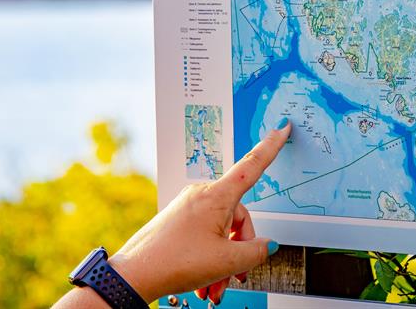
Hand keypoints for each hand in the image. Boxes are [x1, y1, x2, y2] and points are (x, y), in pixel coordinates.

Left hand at [110, 118, 290, 304]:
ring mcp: (188, 206)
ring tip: (215, 286)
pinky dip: (209, 258)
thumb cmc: (173, 261)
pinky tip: (204, 281)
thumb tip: (266, 245)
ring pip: (221, 231)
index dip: (270, 147)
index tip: (281, 129)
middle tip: (235, 275)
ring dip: (223, 261)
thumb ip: (255, 251)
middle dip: (240, 249)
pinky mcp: (178, 219)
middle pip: (239, 217)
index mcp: (217, 196)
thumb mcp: (226, 261)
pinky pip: (205, 234)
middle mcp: (202, 195)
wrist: (134, 275)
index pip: (252, 166)